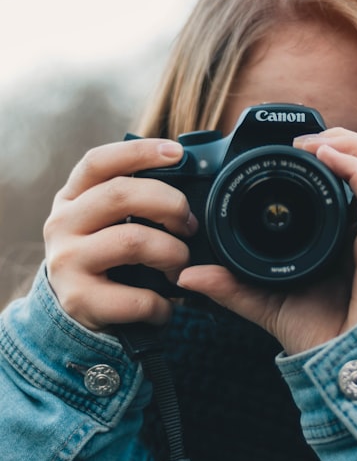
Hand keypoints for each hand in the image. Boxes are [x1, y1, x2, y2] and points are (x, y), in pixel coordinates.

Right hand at [44, 139, 196, 330]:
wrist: (75, 308)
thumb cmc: (108, 252)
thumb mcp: (111, 218)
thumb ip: (138, 194)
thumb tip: (190, 170)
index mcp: (73, 196)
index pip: (99, 162)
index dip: (139, 152)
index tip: (178, 153)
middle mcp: (62, 223)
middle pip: (121, 194)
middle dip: (171, 205)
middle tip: (190, 225)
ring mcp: (66, 261)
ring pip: (133, 241)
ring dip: (173, 254)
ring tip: (180, 266)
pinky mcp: (79, 300)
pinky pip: (137, 297)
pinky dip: (162, 303)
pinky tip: (166, 305)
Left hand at [176, 128, 356, 353]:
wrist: (347, 365)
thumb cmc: (322, 336)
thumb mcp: (267, 301)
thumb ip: (233, 286)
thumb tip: (188, 277)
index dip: (338, 160)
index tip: (295, 152)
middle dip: (350, 143)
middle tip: (308, 140)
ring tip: (320, 141)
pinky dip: (356, 165)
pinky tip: (327, 156)